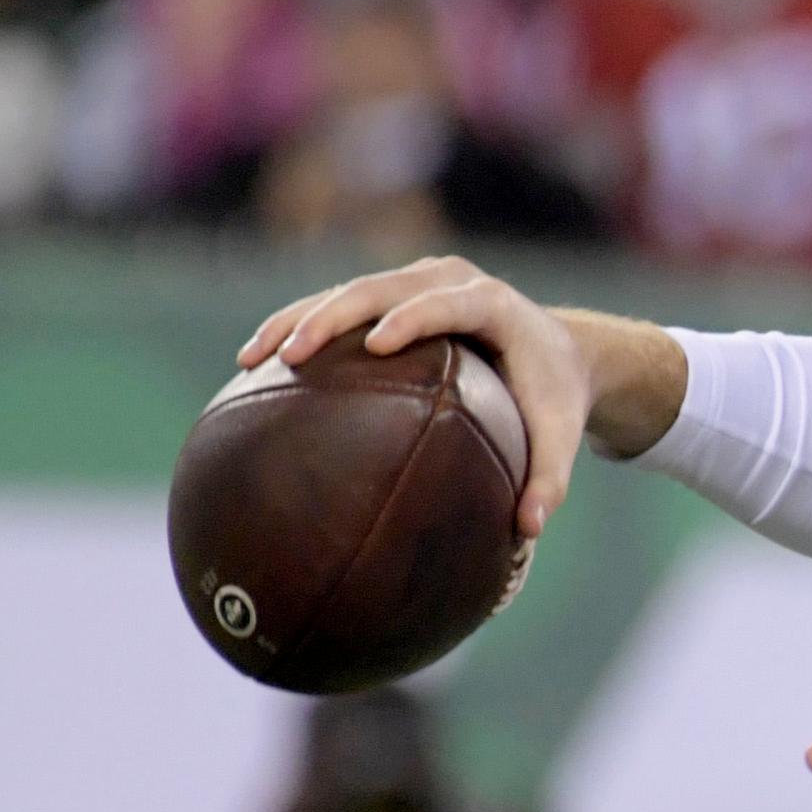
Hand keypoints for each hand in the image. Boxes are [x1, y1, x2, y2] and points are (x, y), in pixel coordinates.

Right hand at [245, 257, 598, 537]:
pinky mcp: (394, 292)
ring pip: (347, 292)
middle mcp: (450, 280)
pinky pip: (339, 305)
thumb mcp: (559, 434)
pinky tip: (256, 366)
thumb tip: (527, 531)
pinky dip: (297, 327)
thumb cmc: (554, 397)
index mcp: (492, 305)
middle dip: (331, 316)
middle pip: (380, 288)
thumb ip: (549, 480)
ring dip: (296, 320)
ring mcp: (418, 281)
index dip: (412, 317)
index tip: (377, 342)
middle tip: (291, 355)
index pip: (445, 303)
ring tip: (251, 360)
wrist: (556, 350)